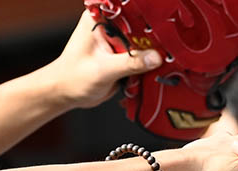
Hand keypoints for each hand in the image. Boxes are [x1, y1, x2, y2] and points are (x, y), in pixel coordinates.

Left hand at [44, 11, 161, 109]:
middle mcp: (109, 26)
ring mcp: (117, 41)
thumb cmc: (73, 77)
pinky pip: (141, 57)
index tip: (164, 24)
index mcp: (99, 18)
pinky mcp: (122, 56)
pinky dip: (148, 64)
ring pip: (142, 42)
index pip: (128, 9)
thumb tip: (155, 57)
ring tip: (167, 59)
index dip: (146, 15)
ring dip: (153, 52)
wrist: (66, 94)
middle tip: (170, 45)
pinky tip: (158, 69)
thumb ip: (130, 63)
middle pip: (139, 25)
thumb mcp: (103, 70)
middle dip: (154, 36)